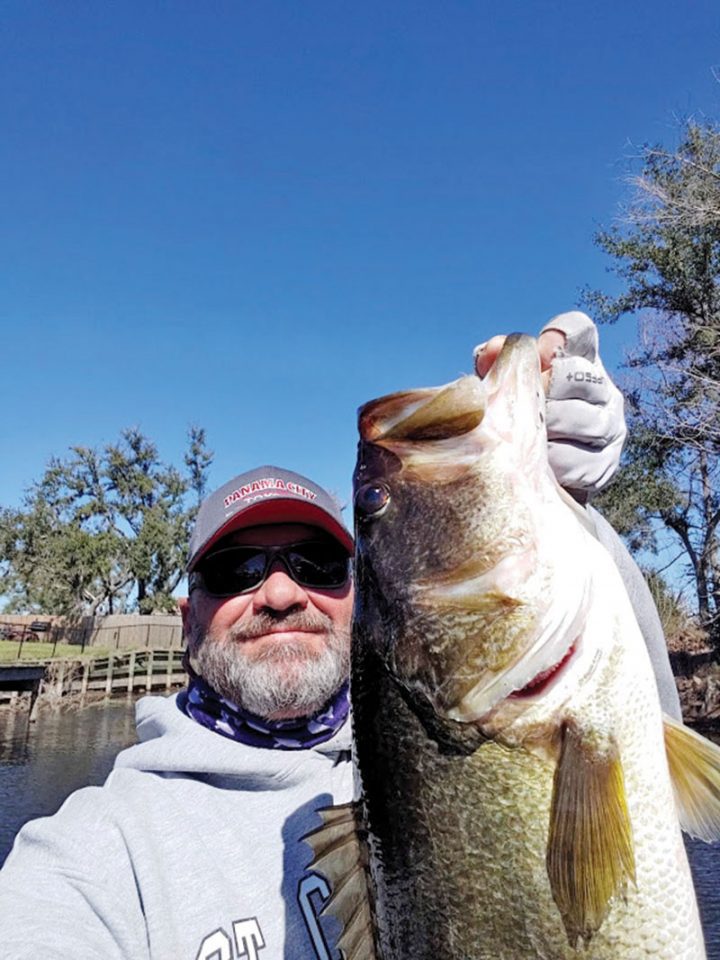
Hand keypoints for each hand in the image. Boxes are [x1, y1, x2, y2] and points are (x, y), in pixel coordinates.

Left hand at [473, 311, 625, 499]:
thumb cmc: (514, 422)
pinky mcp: (606, 464)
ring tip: (520, 440)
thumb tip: (493, 348)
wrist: (531, 482)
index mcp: (578, 360)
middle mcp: (604, 389)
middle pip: (576, 376)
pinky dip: (552, 465)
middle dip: (540, 392)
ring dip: (544, 431)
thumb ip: (494, 365)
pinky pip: (579, 461)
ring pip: (579, 420)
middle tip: (517, 409)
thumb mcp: (501, 390)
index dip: (558, 336)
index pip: (577, 329)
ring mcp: (610, 427)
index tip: (537, 352)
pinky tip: (533, 467)